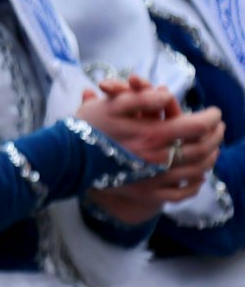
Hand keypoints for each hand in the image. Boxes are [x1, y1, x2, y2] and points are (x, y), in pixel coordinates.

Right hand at [77, 83, 224, 219]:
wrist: (66, 160)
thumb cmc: (87, 129)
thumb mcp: (110, 106)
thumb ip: (141, 98)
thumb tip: (166, 92)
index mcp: (151, 135)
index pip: (194, 126)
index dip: (210, 118)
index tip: (216, 112)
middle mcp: (157, 159)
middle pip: (200, 149)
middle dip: (214, 137)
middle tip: (219, 128)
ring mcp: (154, 179)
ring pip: (195, 171)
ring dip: (210, 158)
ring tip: (213, 149)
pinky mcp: (148, 193)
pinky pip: (182, 192)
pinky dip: (195, 184)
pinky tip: (198, 177)